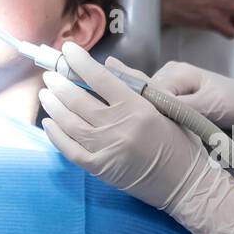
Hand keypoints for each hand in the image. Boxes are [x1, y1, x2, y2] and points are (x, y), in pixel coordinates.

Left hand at [39, 42, 233, 233]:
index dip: (80, 61)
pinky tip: (48, 123)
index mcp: (137, 108)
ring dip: (53, 106)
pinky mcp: (100, 169)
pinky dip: (55, 135)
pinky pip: (69, 150)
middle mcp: (119, 127)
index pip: (100, 78)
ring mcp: (107, 149)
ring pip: (70, 122)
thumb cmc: (180, 142)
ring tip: (45, 94)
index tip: (67, 49)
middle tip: (50, 74)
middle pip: (79, 99)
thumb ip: (137, 83)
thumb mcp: (165, 106)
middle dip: (60, 83)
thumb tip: (109, 63)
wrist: (187, 184)